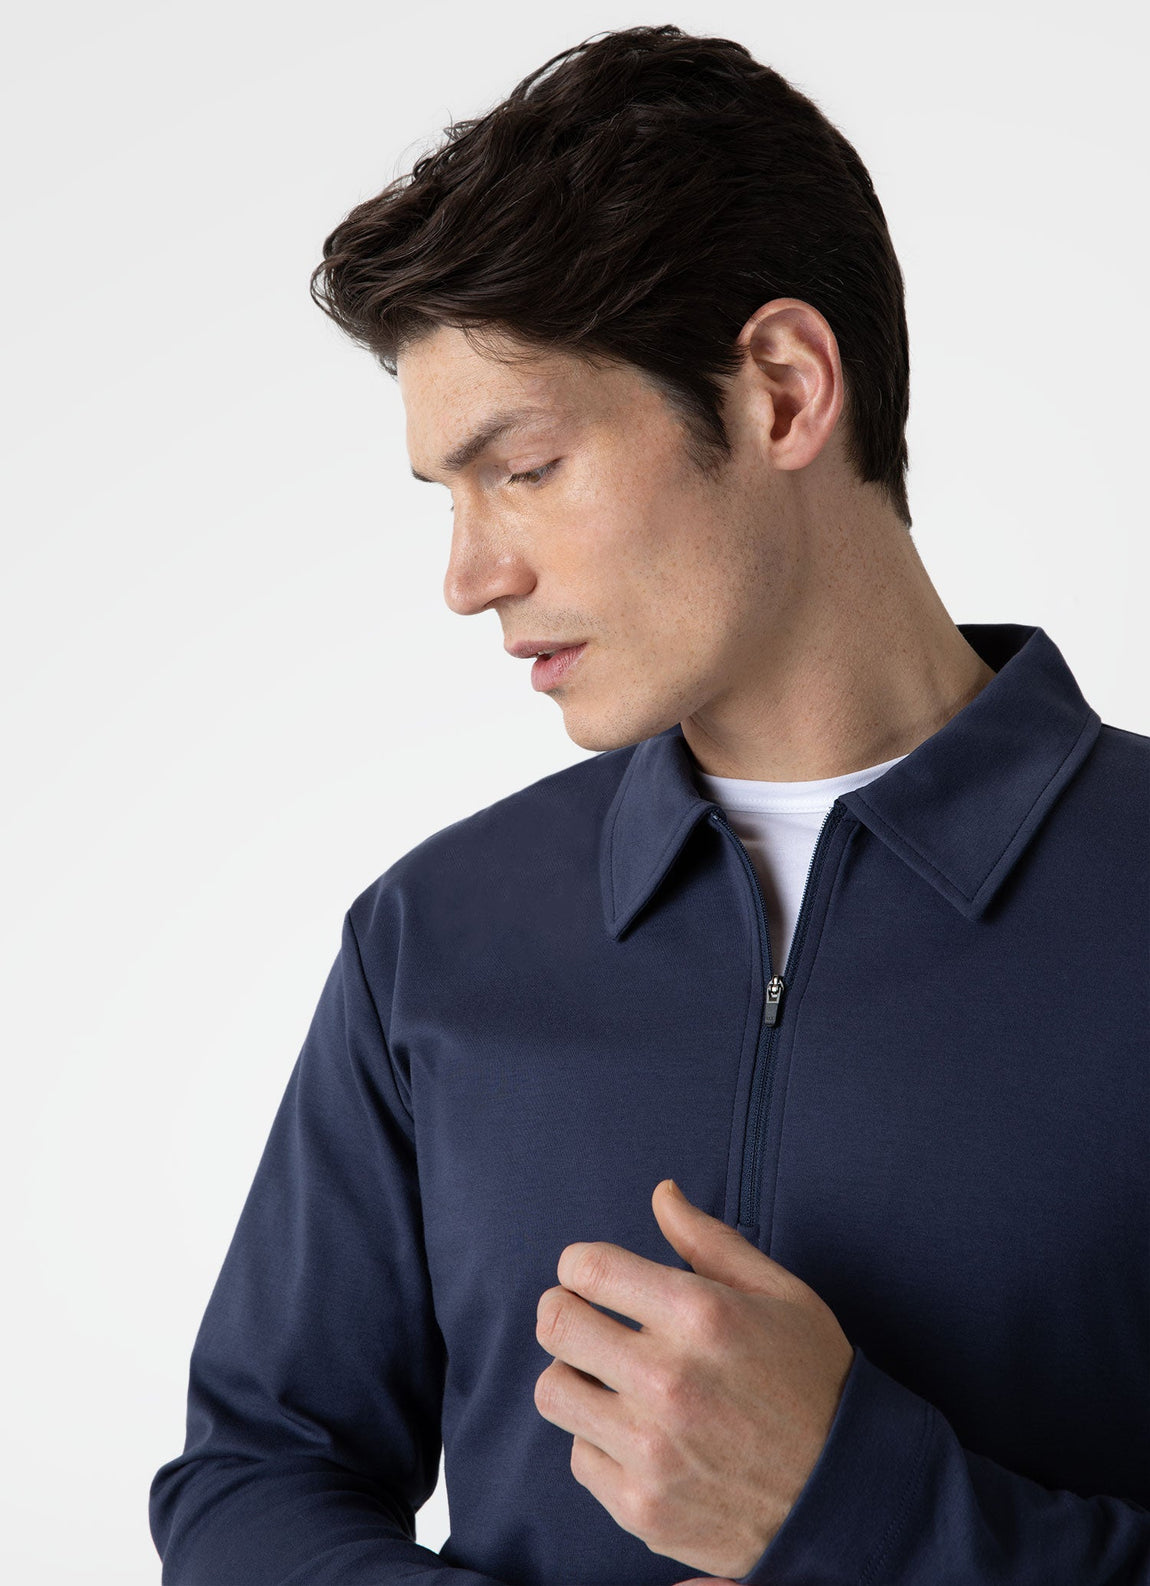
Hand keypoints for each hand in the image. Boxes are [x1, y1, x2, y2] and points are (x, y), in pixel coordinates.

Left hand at [533, 1179, 853, 1579]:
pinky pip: (578, 1456)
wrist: (848, 1494)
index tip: (589, 1276)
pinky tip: (637, 1435)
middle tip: (586, 1320)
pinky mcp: (643, 1507)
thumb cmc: (814, 1380)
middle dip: (565, 1311)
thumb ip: (710, 1241)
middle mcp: (668, 1379)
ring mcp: (652, 1449)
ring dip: (573, 1377)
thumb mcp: (780, 1294)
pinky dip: (599, 1442)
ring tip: (607, 1379)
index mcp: (700, 1315)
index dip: (578, 1265)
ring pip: (552, 1391)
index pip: (588, 1268)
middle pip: (555, 1323)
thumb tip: (661, 1194)